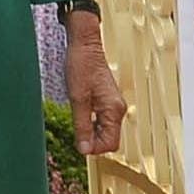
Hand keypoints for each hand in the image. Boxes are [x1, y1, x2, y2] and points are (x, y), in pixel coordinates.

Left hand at [67, 21, 126, 159]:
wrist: (85, 44)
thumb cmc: (81, 66)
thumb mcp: (77, 99)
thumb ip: (82, 126)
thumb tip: (85, 149)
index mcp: (113, 110)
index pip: (110, 144)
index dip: (94, 148)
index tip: (79, 142)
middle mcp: (118, 109)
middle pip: (110, 139)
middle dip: (93, 141)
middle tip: (76, 131)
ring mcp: (114, 104)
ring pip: (106, 131)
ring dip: (92, 132)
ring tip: (78, 120)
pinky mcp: (109, 100)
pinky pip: (104, 120)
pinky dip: (93, 123)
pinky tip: (82, 114)